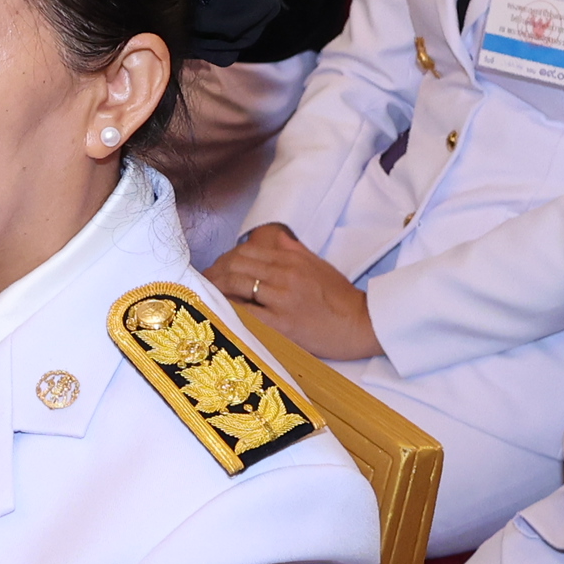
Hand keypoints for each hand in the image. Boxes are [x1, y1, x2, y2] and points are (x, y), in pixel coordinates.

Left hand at [208, 225, 380, 363]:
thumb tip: (277, 238)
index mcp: (292, 260)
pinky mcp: (282, 325)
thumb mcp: (320, 266)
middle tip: (202, 282)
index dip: (224, 259)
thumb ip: (296, 251)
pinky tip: (219, 314)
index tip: (214, 268)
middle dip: (215, 273)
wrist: (362, 324)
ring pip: (238, 286)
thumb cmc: (341, 297)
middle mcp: (284, 276)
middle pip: (237, 266)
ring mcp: (282, 300)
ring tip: (204, 296)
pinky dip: (230, 311)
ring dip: (217, 290)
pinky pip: (247, 314)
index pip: (247, 252)